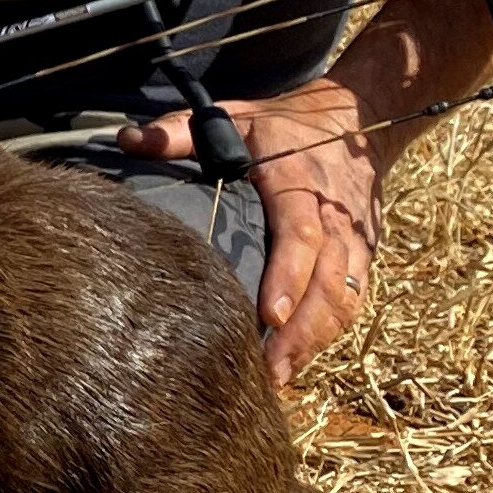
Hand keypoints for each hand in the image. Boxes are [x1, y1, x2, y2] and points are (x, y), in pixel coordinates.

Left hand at [117, 79, 381, 388]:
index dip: (288, 277)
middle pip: (329, 281)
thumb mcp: (233, 114)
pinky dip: (332, 331)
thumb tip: (127, 142)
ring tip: (282, 377)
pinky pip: (355, 297)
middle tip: (271, 371)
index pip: (300, 235)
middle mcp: (335, 215)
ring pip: (346, 296)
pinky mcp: (364, 252)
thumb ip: (179, 131)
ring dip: (318, 339)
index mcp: (300, 182)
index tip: (268, 317)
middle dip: (303, 331)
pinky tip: (300, 359)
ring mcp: (355, 237)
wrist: (354, 115)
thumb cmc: (281, 124)